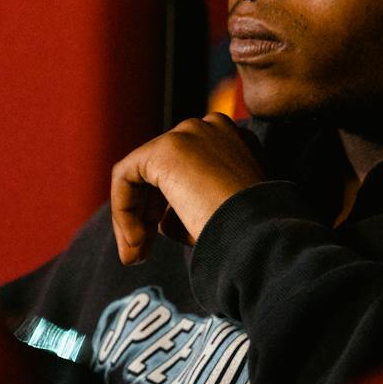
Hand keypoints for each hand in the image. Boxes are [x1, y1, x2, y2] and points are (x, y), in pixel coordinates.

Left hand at [110, 113, 265, 264]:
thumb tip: (165, 220)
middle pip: (162, 167)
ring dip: (132, 216)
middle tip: (141, 254)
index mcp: (235, 141)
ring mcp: (188, 135)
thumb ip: (196, 204)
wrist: (258, 235)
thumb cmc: (249, 236)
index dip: (169, 206)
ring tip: (136, 255)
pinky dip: (123, 210)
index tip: (166, 239)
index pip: (188, 167)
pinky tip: (135, 242)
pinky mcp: (165, 149)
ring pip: (141, 172)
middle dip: (147, 212)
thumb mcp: (227, 213)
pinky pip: (125, 176)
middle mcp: (212, 128)